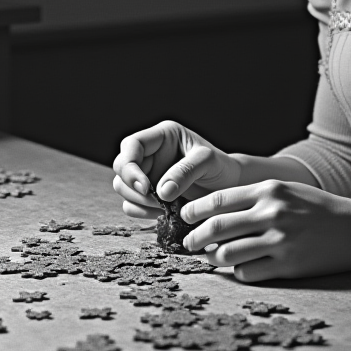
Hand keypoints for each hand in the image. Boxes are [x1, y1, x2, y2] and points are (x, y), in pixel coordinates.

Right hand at [112, 120, 242, 219]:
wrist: (229, 187)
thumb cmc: (220, 167)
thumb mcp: (207, 162)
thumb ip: (185, 172)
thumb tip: (161, 191)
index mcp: (162, 136)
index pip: (131, 145)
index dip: (130, 166)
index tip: (145, 186)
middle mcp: (150, 153)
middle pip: (121, 167)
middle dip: (134, 187)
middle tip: (158, 201)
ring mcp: (147, 174)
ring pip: (122, 187)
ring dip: (138, 201)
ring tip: (164, 207)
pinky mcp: (148, 194)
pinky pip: (131, 205)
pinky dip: (142, 212)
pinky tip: (162, 214)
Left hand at [182, 180, 350, 281]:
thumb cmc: (317, 209)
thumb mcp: (286, 191)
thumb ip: (253, 197)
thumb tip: (214, 212)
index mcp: (269, 190)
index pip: (218, 200)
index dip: (193, 210)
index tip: (184, 218)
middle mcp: (272, 213)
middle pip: (216, 227)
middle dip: (194, 238)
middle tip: (187, 244)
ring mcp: (280, 240)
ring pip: (227, 253)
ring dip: (213, 258)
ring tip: (211, 258)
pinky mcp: (288, 265)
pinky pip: (248, 272)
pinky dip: (238, 272)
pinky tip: (240, 268)